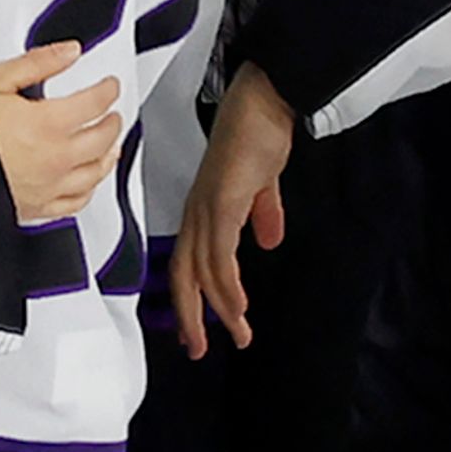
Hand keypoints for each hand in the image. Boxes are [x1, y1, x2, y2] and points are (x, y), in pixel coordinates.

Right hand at [0, 42, 124, 223]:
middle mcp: (56, 157)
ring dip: (108, 156)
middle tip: (112, 114)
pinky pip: (76, 203)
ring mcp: (50, 186)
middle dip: (112, 123)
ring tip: (110, 147)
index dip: (107, 90)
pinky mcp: (38, 207)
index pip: (95, 103)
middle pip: (102, 139)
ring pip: (95, 173)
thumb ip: (37, 63)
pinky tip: (88, 184)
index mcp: (48, 123)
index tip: (109, 86)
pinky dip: (89, 190)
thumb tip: (68, 52)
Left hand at [173, 67, 294, 354]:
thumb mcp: (262, 185)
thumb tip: (268, 241)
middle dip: (189, 316)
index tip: (195, 330)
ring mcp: (207, 207)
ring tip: (234, 336)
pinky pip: (220, 252)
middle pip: (182, 274)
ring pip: (201, 270)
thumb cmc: (258, 134)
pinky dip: (226, 284)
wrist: (264, 102)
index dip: (190, 298)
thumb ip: (263, 213)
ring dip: (218, 308)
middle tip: (197, 350)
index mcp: (203, 209)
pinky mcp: (223, 201)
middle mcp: (197, 211)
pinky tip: (236, 306)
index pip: (187, 263)